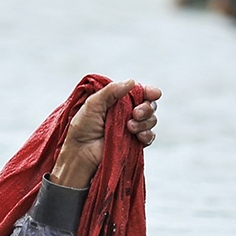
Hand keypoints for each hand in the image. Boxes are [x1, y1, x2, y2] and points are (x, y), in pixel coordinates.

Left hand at [46, 79, 160, 189]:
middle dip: (147, 108)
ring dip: (145, 122)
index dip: (149, 92)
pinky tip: (138, 136)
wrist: (81, 153)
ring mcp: (132, 129)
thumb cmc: (82, 128)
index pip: (139, 93)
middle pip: (149, 105)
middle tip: (136, 113)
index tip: (153, 93)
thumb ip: (111, 91)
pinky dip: (147, 135)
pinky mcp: (134, 143)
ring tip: (129, 127)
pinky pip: (149, 137)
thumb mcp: (93, 104)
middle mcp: (127, 113)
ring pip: (151, 120)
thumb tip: (132, 82)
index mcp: (118, 101)